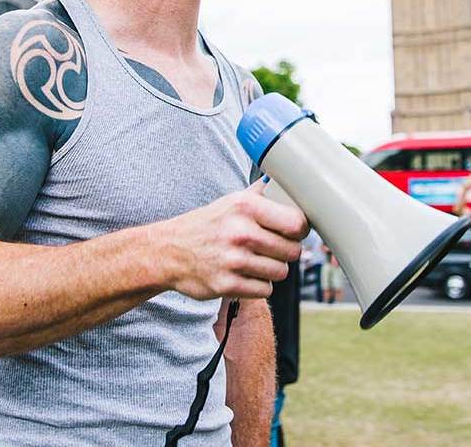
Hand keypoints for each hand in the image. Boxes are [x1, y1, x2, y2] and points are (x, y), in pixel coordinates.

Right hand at [163, 179, 308, 300]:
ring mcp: (233, 260)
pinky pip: (265, 289)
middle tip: (273, 248)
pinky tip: (246, 274)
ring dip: (273, 269)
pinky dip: (259, 285)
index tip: (295, 232)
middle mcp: (240, 232)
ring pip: (281, 272)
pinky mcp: (226, 285)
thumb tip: (290, 181)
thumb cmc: (208, 225)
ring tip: (257, 261)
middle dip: (286, 252)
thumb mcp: (231, 201)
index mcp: (245, 206)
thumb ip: (261, 194)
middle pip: (292, 251)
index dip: (301, 230)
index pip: (296, 223)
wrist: (169, 251)